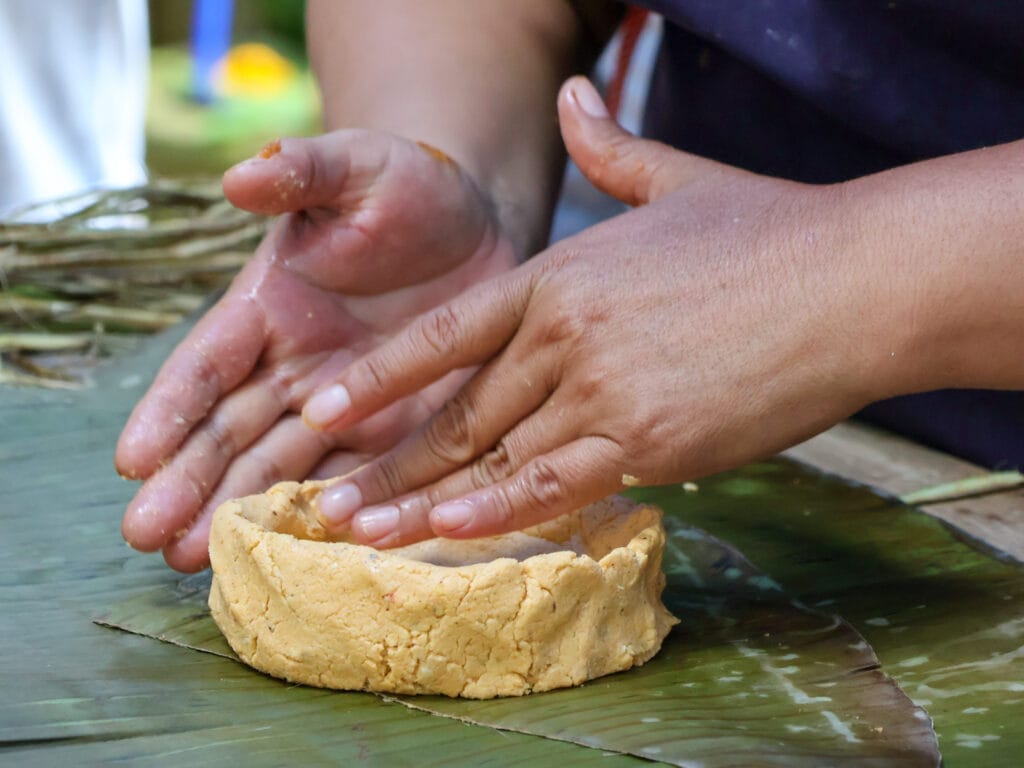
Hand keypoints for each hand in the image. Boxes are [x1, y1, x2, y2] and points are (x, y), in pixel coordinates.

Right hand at [115, 130, 518, 570]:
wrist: (479, 224)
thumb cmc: (408, 189)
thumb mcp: (357, 168)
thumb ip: (303, 172)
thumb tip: (238, 177)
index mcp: (267, 307)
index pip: (206, 365)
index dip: (169, 411)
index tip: (133, 461)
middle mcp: (293, 366)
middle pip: (229, 432)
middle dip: (188, 484)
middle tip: (147, 539)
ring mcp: (343, 404)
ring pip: (281, 466)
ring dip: (239, 513)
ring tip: (195, 562)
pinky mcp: (393, 426)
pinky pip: (357, 476)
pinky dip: (330, 513)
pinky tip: (299, 554)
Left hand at [301, 77, 889, 546]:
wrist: (859, 280)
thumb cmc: (769, 234)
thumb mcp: (674, 182)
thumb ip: (607, 149)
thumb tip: (573, 91)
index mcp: (560, 275)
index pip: (446, 333)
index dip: (380, 374)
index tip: (322, 406)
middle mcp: (566, 334)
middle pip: (461, 409)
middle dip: (391, 459)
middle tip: (329, 500)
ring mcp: (605, 389)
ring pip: (496, 455)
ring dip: (423, 499)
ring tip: (363, 532)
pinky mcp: (653, 439)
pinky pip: (556, 482)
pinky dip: (497, 510)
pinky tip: (446, 529)